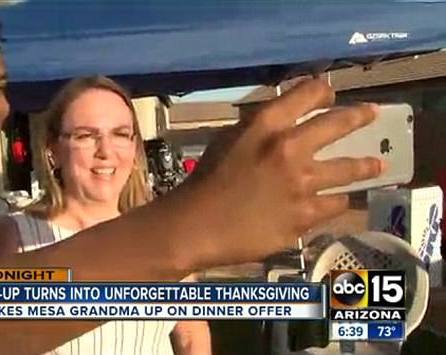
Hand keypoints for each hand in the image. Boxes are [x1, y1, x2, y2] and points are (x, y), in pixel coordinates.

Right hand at [181, 79, 382, 265]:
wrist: (198, 225)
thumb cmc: (206, 180)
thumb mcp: (228, 139)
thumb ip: (259, 128)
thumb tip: (284, 122)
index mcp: (266, 125)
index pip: (307, 94)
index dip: (322, 91)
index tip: (329, 93)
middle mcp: (290, 148)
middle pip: (338, 123)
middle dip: (359, 116)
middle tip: (372, 113)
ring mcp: (302, 183)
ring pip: (348, 168)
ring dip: (365, 165)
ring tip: (376, 165)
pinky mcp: (306, 214)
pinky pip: (335, 203)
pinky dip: (338, 200)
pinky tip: (341, 200)